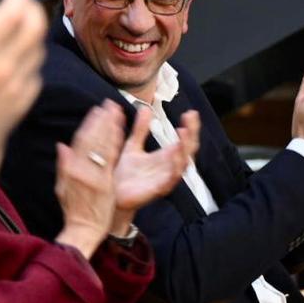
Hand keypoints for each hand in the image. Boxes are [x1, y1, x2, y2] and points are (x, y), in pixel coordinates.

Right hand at [0, 0, 47, 178]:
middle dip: (32, 9)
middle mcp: (2, 69)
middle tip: (23, 5)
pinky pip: (35, 75)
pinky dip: (29, 62)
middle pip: (35, 27)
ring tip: (19, 30)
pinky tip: (16, 60)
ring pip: (38, 50)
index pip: (13, 12)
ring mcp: (15, 88)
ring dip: (31, 34)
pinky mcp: (21, 105)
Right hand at [53, 101, 126, 257]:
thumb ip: (63, 165)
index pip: (79, 141)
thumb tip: (61, 145)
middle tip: (108, 104)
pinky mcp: (105, 183)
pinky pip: (110, 158)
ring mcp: (93, 175)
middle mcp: (79, 169)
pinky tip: (121, 129)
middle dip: (100, 120)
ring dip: (109, 125)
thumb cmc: (73, 210)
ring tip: (116, 110)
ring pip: (101, 144)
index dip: (88, 124)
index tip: (95, 110)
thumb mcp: (61, 187)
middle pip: (91, 139)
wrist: (83, 229)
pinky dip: (115, 141)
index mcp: (69, 169)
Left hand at [113, 109, 198, 230]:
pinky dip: (176, 167)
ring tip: (184, 131)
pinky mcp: (159, 189)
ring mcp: (165, 178)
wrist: (111, 194)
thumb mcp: (132, 146)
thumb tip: (145, 108)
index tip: (191, 112)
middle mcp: (169, 167)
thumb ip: (140, 129)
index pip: (184, 140)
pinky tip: (176, 156)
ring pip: (183, 163)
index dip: (190, 127)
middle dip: (192, 133)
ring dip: (185, 148)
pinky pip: (172, 179)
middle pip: (188, 149)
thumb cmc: (124, 173)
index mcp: (164, 156)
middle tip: (191, 118)